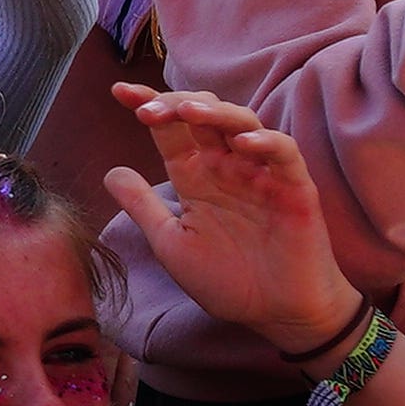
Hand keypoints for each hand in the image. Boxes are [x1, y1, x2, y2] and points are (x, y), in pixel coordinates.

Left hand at [103, 89, 371, 363]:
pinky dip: (265, 142)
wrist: (278, 313)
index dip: (147, 104)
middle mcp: (228, 166)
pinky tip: (242, 144)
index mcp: (197, 176)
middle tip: (146, 110)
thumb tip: (109, 171)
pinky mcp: (295, 186)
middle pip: (203, 115)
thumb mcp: (172, 244)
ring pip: (242, 122)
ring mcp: (262, 172)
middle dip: (174, 105)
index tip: (118, 92)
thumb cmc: (228, 280)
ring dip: (215, 112)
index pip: (171, 130)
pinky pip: (283, 153)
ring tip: (188, 111)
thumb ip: (143, 208)